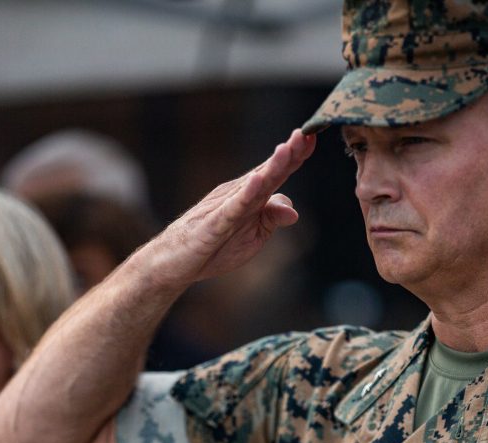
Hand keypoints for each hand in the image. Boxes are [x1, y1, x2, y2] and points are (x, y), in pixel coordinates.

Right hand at [141, 128, 315, 289]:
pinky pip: (231, 209)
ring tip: (286, 149)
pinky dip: (245, 195)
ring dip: (270, 167)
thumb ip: (271, 218)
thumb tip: (293, 210)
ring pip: (252, 185)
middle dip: (287, 153)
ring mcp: (225, 207)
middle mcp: (238, 194)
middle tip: (303, 134)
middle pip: (267, 172)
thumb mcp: (253, 236)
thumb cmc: (213, 245)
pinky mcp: (213, 225)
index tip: (312, 137)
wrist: (174, 263)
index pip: (277, 172)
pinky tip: (256, 181)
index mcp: (251, 196)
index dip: (295, 155)